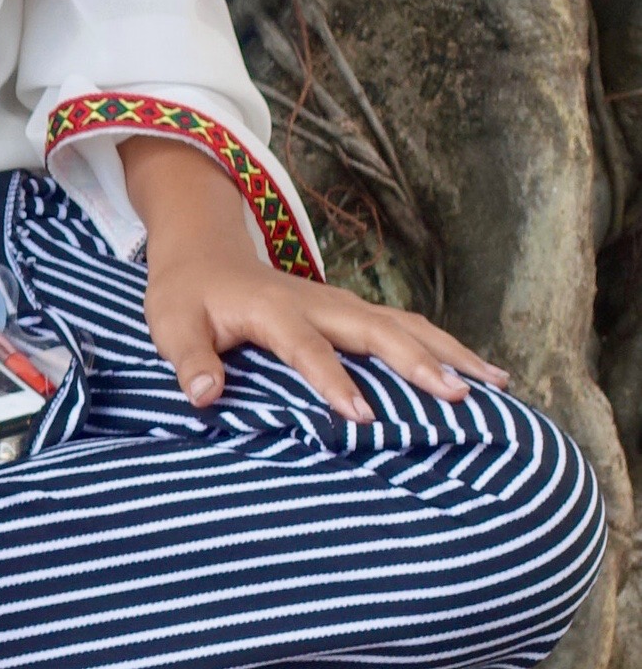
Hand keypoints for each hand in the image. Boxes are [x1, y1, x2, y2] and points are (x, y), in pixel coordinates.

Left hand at [124, 137, 508, 419]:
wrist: (206, 253)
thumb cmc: (187, 296)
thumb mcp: (171, 324)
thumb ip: (187, 358)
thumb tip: (203, 395)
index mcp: (272, 309)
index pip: (306, 346)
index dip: (331, 379)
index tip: (361, 416)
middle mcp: (317, 302)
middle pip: (375, 329)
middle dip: (418, 361)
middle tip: (459, 397)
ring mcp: (340, 305)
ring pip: (403, 325)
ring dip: (448, 351)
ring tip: (498, 384)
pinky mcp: (353, 314)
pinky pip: (405, 329)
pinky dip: (444, 348)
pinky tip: (482, 376)